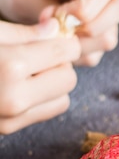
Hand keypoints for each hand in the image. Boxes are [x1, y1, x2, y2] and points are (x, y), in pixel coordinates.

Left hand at [0, 0, 118, 66]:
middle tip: (60, 27)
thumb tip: (64, 31)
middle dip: (88, 27)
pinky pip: (94, 55)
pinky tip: (58, 42)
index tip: (55, 14)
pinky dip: (72, 55)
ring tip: (53, 34)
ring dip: (77, 43)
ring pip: (108, 38)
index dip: (83, 10)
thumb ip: (45, 10)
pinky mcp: (100, 39)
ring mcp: (108, 18)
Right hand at [0, 19, 80, 134]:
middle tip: (35, 55)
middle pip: (69, 78)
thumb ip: (24, 32)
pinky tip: (20, 86)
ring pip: (63, 99)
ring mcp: (13, 118)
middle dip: (58, 65)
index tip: (52, 37)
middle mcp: (16, 98)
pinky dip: (42, 99)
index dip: (62, 41)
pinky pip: (47, 112)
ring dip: (52, 85)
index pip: (65, 52)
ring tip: (26, 72)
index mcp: (11, 67)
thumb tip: (57, 29)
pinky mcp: (10, 130)